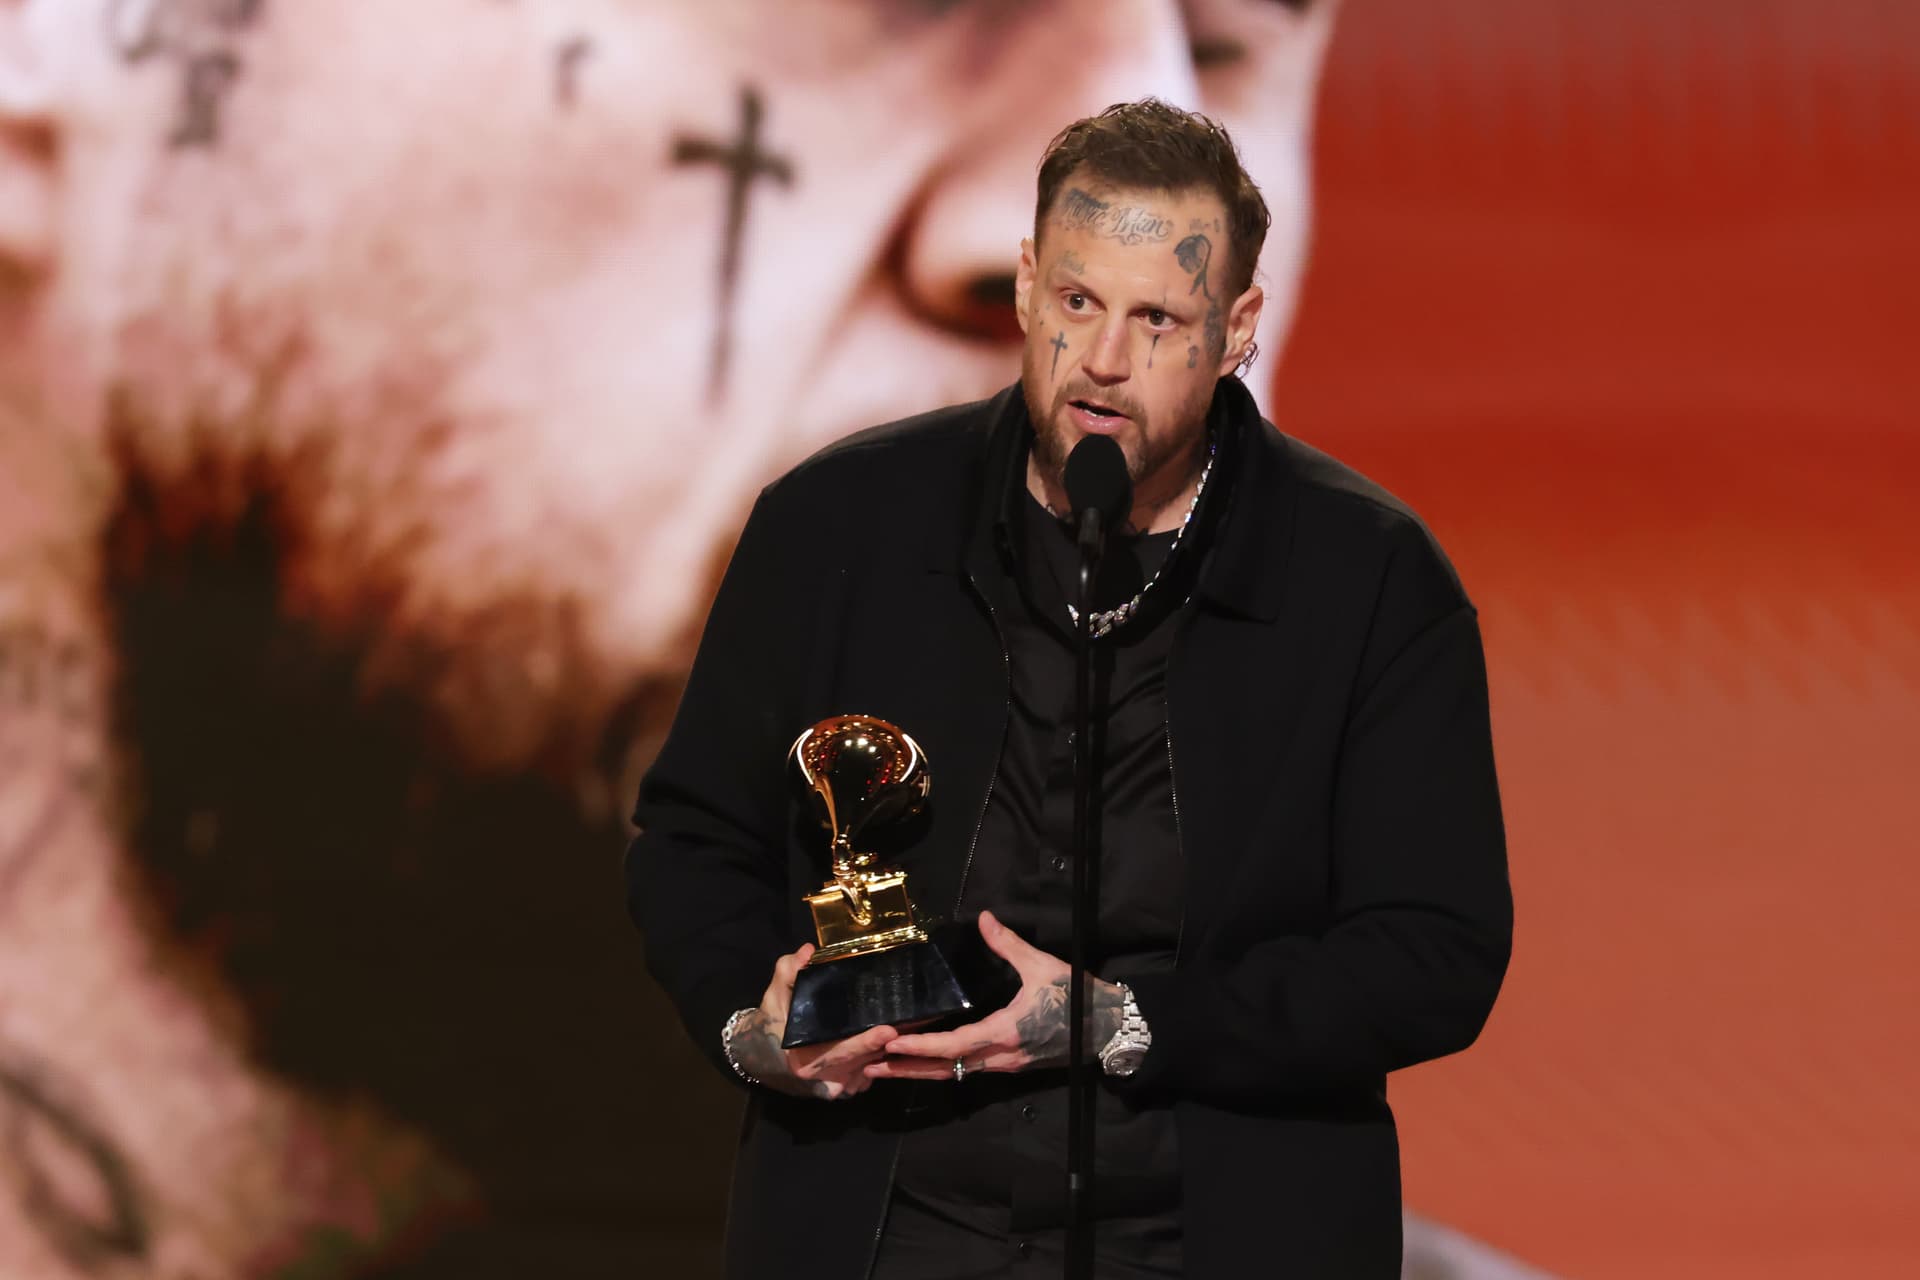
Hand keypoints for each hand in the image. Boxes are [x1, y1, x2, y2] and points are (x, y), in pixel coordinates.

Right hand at [728, 943, 896, 1099]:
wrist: (765, 1055)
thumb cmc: (774, 1023)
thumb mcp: (775, 996)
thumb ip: (789, 972)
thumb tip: (808, 951)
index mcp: (805, 1061)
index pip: (840, 1052)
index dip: (865, 1043)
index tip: (887, 1031)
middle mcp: (823, 1079)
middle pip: (861, 1063)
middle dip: (884, 1046)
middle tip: (906, 1027)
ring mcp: (837, 1087)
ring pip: (868, 1070)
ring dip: (885, 1053)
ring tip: (907, 1031)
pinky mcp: (846, 1088)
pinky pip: (868, 1075)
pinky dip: (879, 1061)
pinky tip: (889, 1044)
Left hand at [865, 910, 1122, 1080]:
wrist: (1110, 1029)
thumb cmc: (1077, 998)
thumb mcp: (1043, 967)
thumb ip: (1009, 945)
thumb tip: (984, 919)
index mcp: (1004, 1033)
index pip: (954, 1046)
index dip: (920, 1048)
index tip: (890, 1046)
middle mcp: (1001, 1056)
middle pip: (946, 1069)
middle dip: (907, 1070)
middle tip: (870, 1068)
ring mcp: (1007, 1065)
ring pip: (956, 1074)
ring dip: (922, 1073)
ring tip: (888, 1069)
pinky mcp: (1013, 1064)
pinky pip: (970, 1071)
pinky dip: (944, 1068)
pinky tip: (928, 1063)